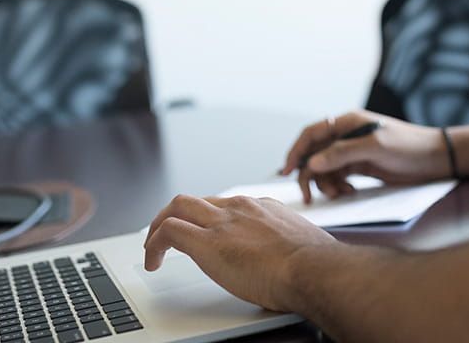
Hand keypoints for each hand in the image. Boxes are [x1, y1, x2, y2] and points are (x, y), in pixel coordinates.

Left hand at [143, 193, 340, 310]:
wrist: (313, 269)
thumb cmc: (315, 266)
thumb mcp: (302, 247)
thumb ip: (291, 248)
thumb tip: (294, 263)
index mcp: (263, 209)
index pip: (227, 205)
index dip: (211, 220)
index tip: (208, 234)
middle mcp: (240, 208)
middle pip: (197, 200)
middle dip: (177, 214)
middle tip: (166, 234)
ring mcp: (222, 222)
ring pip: (177, 206)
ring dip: (159, 226)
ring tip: (153, 246)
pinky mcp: (206, 243)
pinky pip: (169, 232)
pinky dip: (155, 244)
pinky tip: (153, 262)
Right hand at [280, 110, 449, 202]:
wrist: (436, 160)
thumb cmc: (409, 148)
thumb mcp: (376, 148)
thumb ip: (343, 154)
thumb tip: (311, 164)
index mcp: (347, 123)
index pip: (312, 134)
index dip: (296, 151)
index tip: (286, 172)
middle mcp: (346, 136)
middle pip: (315, 154)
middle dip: (310, 175)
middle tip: (309, 197)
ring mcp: (353, 151)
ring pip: (326, 169)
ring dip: (327, 184)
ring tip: (342, 195)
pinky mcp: (361, 166)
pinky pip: (339, 177)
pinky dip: (339, 186)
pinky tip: (349, 193)